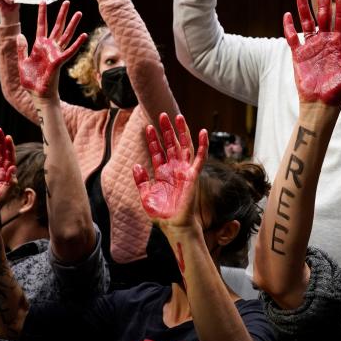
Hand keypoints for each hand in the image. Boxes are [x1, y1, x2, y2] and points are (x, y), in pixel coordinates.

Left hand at [16, 1, 87, 98]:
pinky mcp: (60, 61)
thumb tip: (21, 35)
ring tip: (78, 12)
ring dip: (72, 24)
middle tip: (66, 2)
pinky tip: (84, 35)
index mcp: (39, 46)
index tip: (43, 1)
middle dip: (61, 14)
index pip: (41, 25)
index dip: (42, 13)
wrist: (37, 94)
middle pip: (57, 26)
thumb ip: (22, 48)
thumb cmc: (30, 81)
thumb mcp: (22, 62)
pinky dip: (77, 43)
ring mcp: (56, 53)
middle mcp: (49, 47)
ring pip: (65, 35)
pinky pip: (70, 50)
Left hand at [132, 113, 207, 229]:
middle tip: (162, 115)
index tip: (148, 128)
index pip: (158, 151)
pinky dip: (203, 144)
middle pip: (171, 144)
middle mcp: (174, 169)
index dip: (153, 140)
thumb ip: (141, 181)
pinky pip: (200, 157)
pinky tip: (203, 131)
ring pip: (184, 146)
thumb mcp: (145, 197)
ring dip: (181, 131)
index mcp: (163, 173)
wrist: (174, 225)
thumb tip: (137, 165)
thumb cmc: (161, 215)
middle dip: (166, 129)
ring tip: (177, 116)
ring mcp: (184, 170)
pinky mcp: (193, 174)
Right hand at [284, 0, 340, 105]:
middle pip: (324, 15)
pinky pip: (293, 38)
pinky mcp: (299, 55)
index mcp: (340, 43)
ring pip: (307, 22)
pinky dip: (289, 27)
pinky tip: (287, 15)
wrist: (322, 105)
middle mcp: (326, 41)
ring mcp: (312, 47)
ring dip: (304, 7)